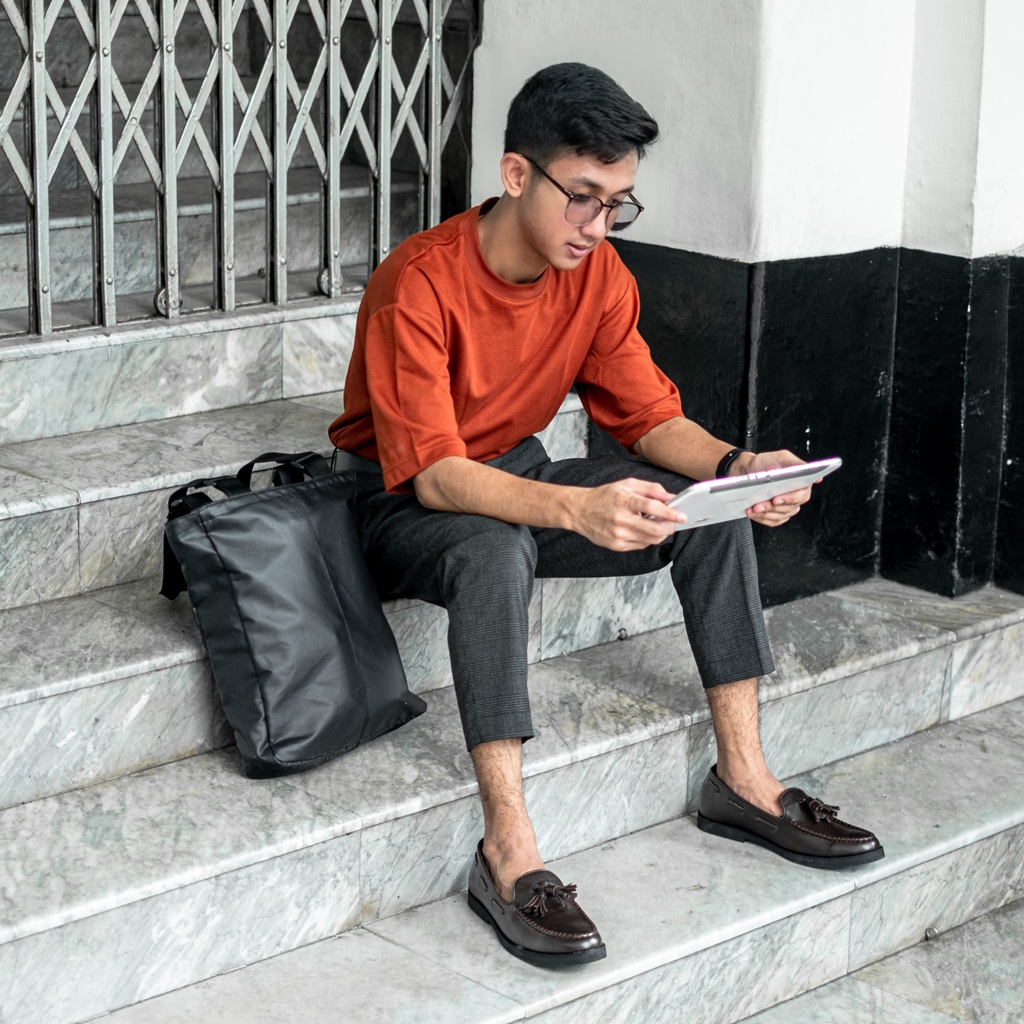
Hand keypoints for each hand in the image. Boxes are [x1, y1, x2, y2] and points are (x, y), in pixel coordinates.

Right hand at [570, 478, 686, 550]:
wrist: (580, 510)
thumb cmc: (604, 496)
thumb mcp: (627, 484)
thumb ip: (651, 489)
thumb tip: (671, 497)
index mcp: (624, 501)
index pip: (652, 508)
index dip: (670, 513)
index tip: (681, 515)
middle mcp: (621, 519)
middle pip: (654, 530)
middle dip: (669, 527)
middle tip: (673, 523)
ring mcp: (618, 535)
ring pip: (650, 540)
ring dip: (660, 534)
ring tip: (658, 524)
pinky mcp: (616, 545)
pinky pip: (641, 545)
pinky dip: (648, 539)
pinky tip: (643, 530)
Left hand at [736, 450, 816, 527]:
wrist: (747, 470)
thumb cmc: (765, 463)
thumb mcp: (781, 457)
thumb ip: (796, 463)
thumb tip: (808, 468)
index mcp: (800, 483)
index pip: (802, 495)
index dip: (790, 498)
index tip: (776, 498)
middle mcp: (795, 497)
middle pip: (789, 508)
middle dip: (772, 507)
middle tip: (758, 504)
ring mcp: (786, 508)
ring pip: (779, 516)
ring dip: (764, 513)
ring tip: (752, 508)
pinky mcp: (776, 516)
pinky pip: (772, 521)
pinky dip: (761, 518)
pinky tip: (752, 512)